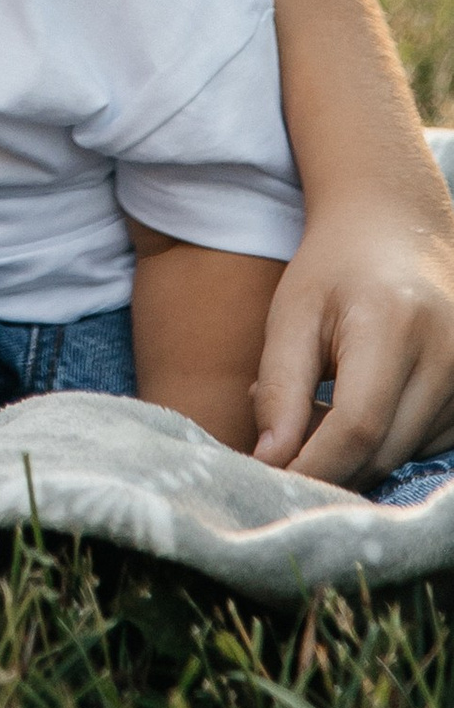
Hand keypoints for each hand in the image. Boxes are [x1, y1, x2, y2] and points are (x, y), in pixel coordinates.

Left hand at [254, 186, 453, 483]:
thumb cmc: (334, 269)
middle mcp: (445, 355)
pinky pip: (423, 446)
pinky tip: (358, 405)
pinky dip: (385, 442)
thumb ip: (281, 387)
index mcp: (394, 325)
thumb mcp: (293, 313)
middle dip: (327, 463)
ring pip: (403, 455)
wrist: (398, 229)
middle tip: (281, 438)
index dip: (313, 463)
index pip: (358, 425)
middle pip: (384, 451)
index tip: (270, 478)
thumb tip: (270, 461)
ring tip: (317, 404)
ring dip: (354, 453)